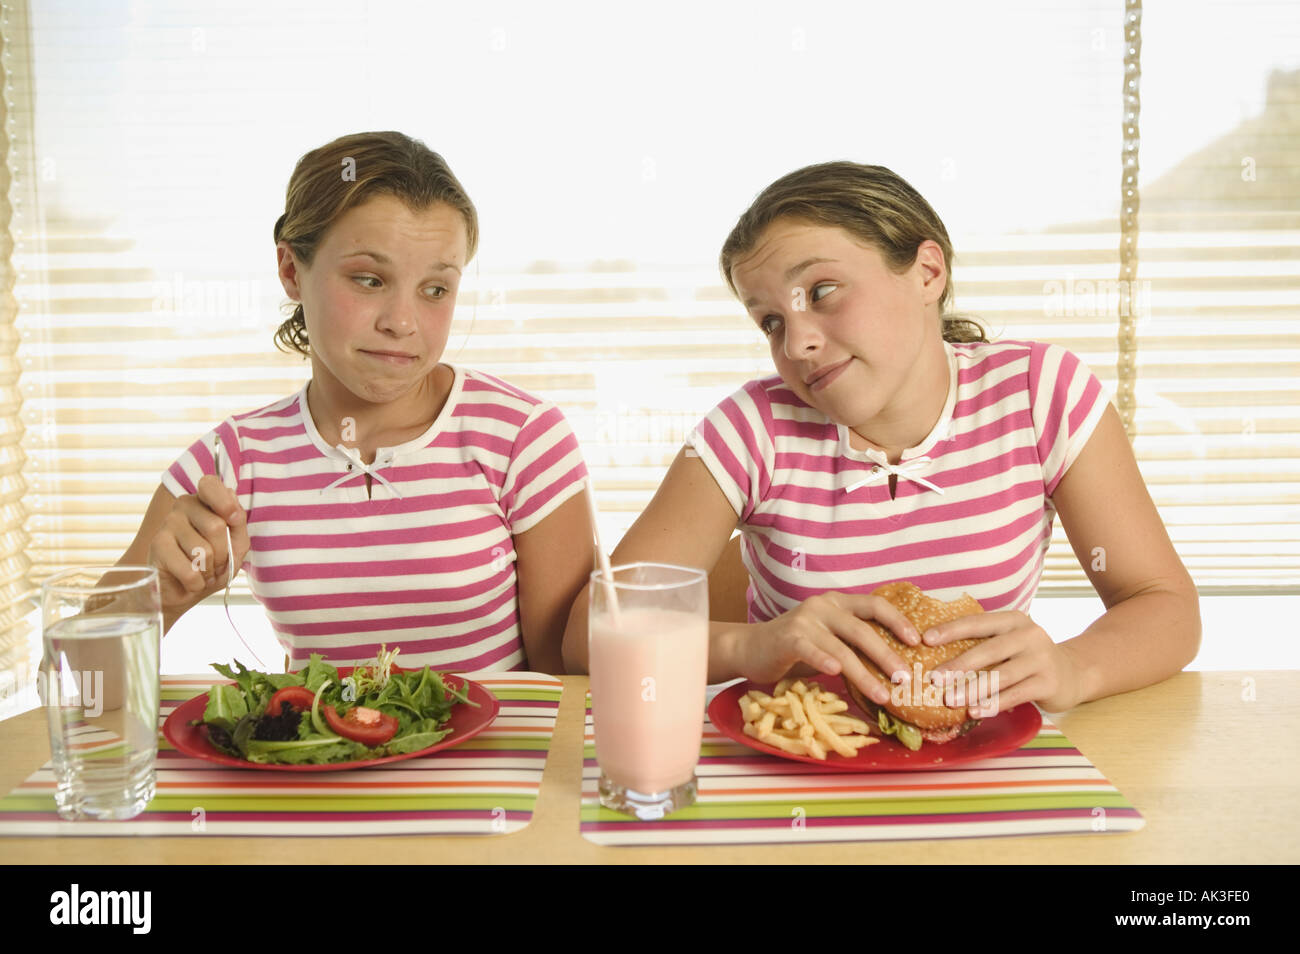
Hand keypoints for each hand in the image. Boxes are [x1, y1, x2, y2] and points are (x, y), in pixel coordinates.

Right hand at [147, 474, 248, 613]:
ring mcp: (168, 523)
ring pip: (203, 550)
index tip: (234, 519)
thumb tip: (232, 500)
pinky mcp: (157, 545)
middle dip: (223, 554)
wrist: (183, 593)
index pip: (210, 484)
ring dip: (210, 570)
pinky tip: (190, 581)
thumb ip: (239, 523)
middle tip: (216, 563)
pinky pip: (189, 570)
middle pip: (216, 526)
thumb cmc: (213, 566)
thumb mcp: (237, 545)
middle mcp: (184, 505)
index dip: (226, 502)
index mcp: (205, 501)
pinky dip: (196, 583)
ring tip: (202, 571)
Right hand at [739, 592, 921, 705]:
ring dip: (864, 673)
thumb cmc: (795, 649)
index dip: (898, 621)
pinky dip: (825, 661)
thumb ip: (852, 645)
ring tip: (882, 695)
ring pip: (842, 647)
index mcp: (837, 603)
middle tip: (906, 678)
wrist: (750, 648)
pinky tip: (836, 674)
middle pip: (863, 629)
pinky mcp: (788, 637)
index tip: (917, 641)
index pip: (875, 605)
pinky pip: (811, 650)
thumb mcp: (828, 641)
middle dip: (887, 655)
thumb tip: (893, 667)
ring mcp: (805, 621)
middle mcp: (823, 606)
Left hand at [922, 610, 1083, 714]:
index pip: (977, 623)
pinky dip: (994, 704)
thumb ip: (983, 644)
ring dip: (973, 689)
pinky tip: (975, 711)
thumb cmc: (1028, 658)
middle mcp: (1029, 635)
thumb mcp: (1009, 642)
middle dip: (958, 665)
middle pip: (988, 650)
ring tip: (951, 700)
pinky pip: (1016, 694)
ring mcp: (1042, 658)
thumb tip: (935, 656)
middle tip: (934, 679)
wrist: (1073, 673)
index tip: (925, 639)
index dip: (951, 630)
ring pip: (1001, 675)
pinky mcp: (1049, 682)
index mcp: (1013, 620)